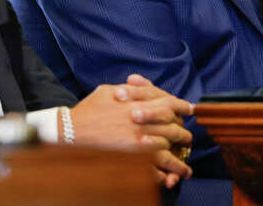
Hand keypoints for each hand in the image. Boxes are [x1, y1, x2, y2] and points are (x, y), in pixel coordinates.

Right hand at [69, 74, 193, 186]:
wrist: (73, 130)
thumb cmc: (89, 109)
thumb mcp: (108, 90)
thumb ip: (129, 88)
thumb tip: (139, 83)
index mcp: (141, 104)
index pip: (170, 103)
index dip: (182, 106)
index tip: (189, 110)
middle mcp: (146, 122)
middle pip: (175, 127)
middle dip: (183, 133)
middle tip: (186, 138)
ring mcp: (142, 141)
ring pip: (171, 150)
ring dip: (180, 157)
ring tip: (185, 164)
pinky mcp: (135, 158)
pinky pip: (158, 168)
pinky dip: (167, 173)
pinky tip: (171, 178)